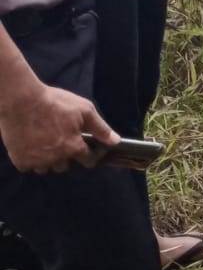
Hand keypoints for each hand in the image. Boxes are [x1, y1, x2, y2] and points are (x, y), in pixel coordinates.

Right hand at [0, 80, 117, 173]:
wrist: (22, 101)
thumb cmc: (55, 103)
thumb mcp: (84, 110)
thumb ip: (101, 128)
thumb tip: (115, 141)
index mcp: (73, 147)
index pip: (87, 160)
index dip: (89, 154)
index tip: (86, 149)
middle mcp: (56, 159)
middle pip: (65, 165)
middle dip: (66, 155)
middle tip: (61, 139)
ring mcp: (37, 161)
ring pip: (47, 167)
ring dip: (48, 159)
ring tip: (46, 141)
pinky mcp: (21, 161)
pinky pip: (30, 166)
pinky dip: (31, 159)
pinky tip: (32, 144)